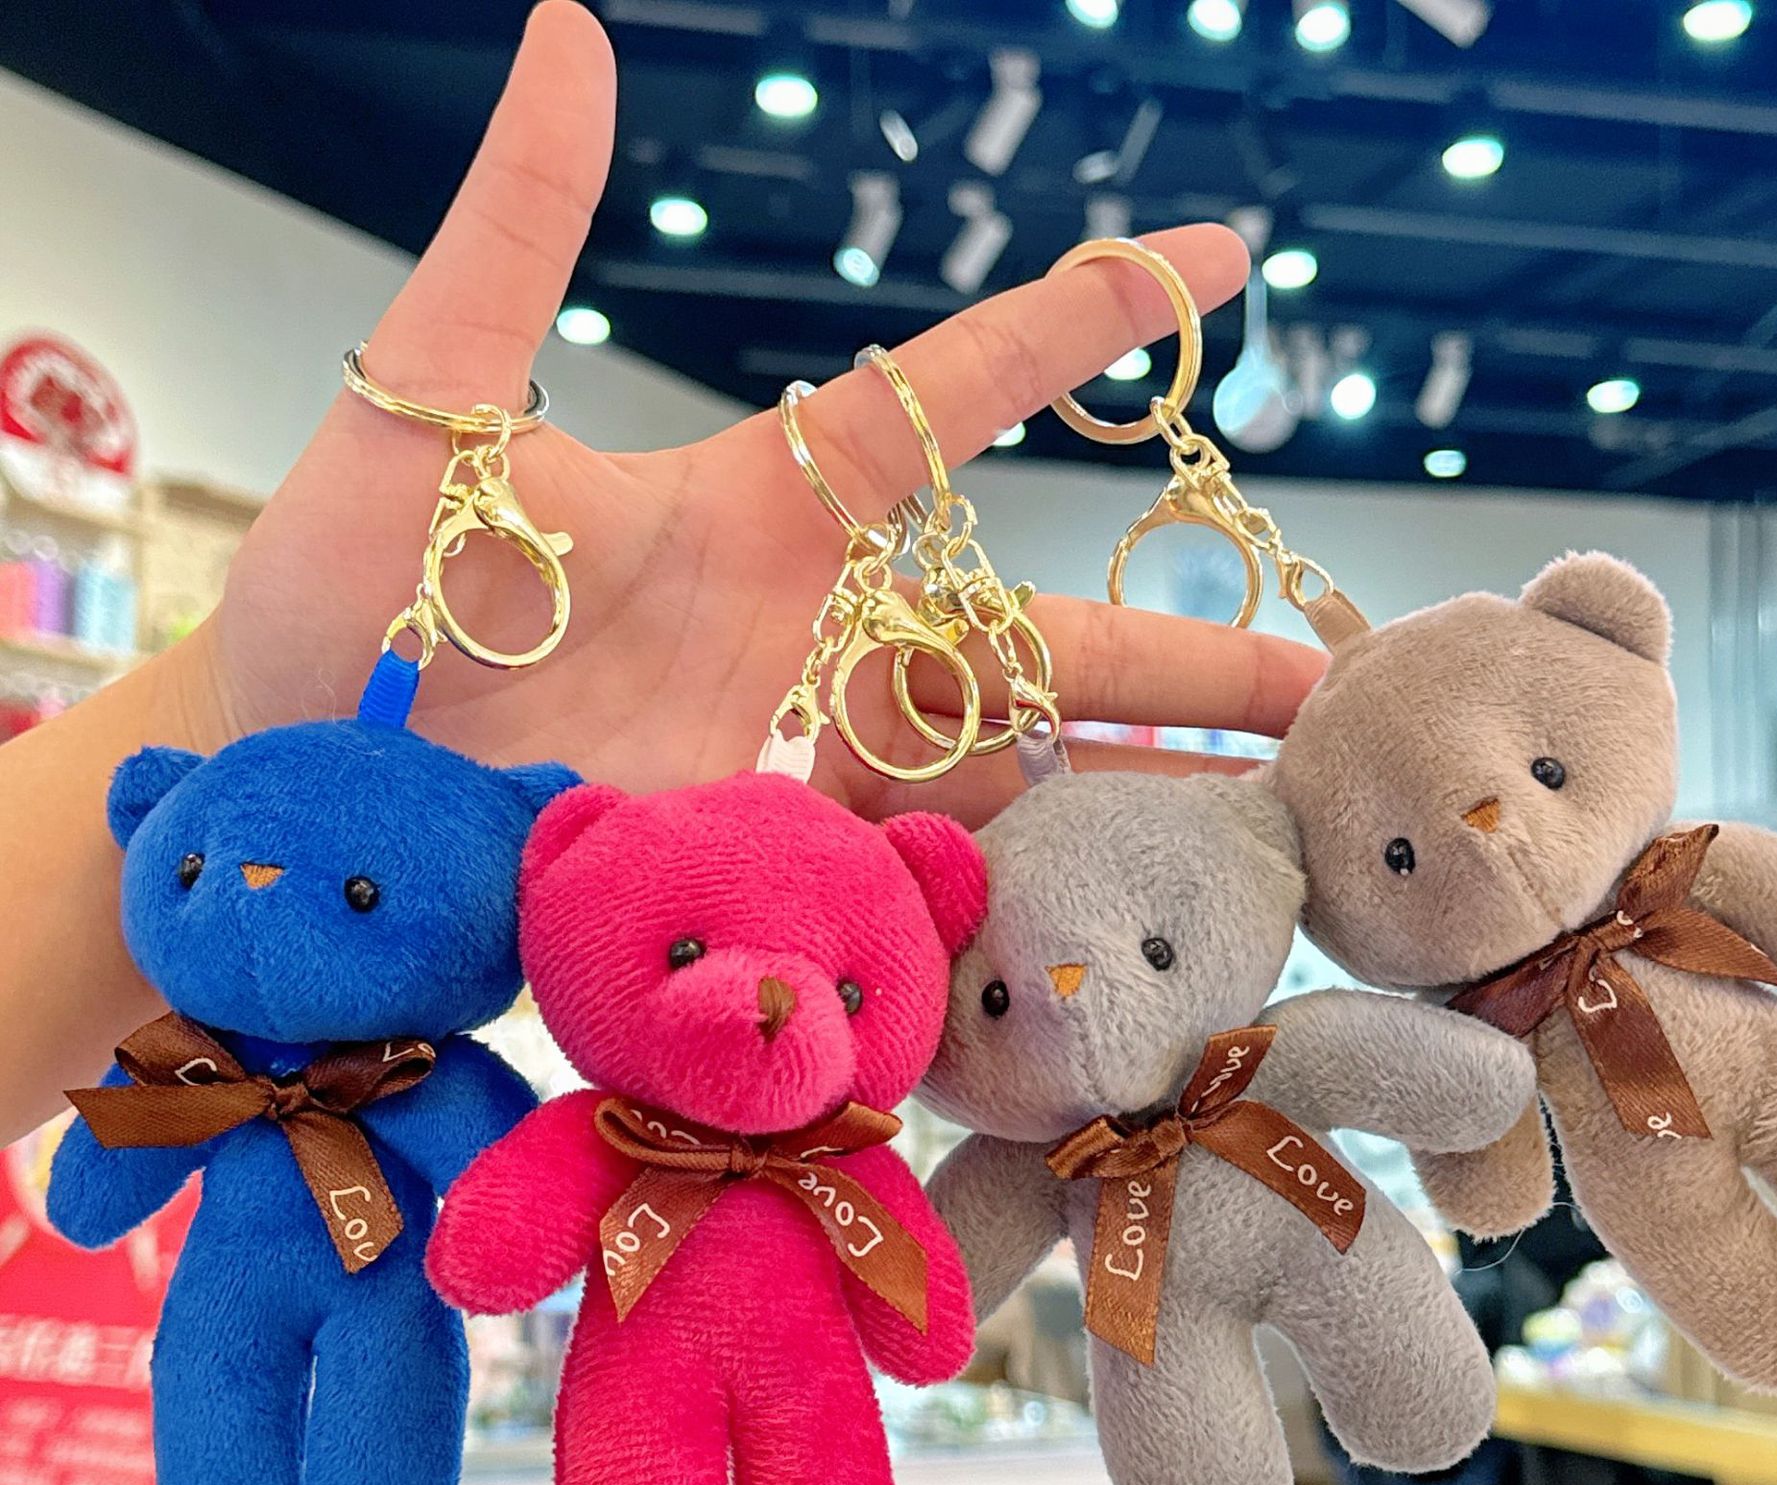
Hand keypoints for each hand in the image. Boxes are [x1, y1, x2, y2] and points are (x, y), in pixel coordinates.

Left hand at [179, 0, 1322, 824]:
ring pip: (987, 768)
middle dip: (1177, 660)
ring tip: (1261, 836)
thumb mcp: (421, 406)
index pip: (945, 398)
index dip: (1078, 323)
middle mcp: (798, 633)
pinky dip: (995, 894)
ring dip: (1123, 801)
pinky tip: (1096, 934)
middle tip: (1324, 677)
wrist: (283, 772)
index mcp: (751, 504)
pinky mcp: (751, 861)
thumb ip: (513, 238)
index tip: (1220, 260)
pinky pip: (895, 871)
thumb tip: (576, 29)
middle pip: (1023, 634)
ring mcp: (782, 759)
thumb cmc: (336, 586)